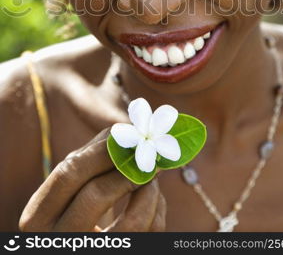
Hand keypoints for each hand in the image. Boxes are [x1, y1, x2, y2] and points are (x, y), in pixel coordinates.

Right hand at [19, 128, 165, 231]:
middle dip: (125, 169)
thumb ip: (88, 160)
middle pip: (94, 196)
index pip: (66, 175)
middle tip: (146, 153)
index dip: (99, 151)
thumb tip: (123, 129)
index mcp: (37, 217)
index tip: (125, 135)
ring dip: (148, 190)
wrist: (79, 248)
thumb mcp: (69, 190)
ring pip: (130, 224)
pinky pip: (146, 235)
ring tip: (152, 173)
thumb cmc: (74, 213)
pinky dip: (155, 210)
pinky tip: (152, 196)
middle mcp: (57, 241)